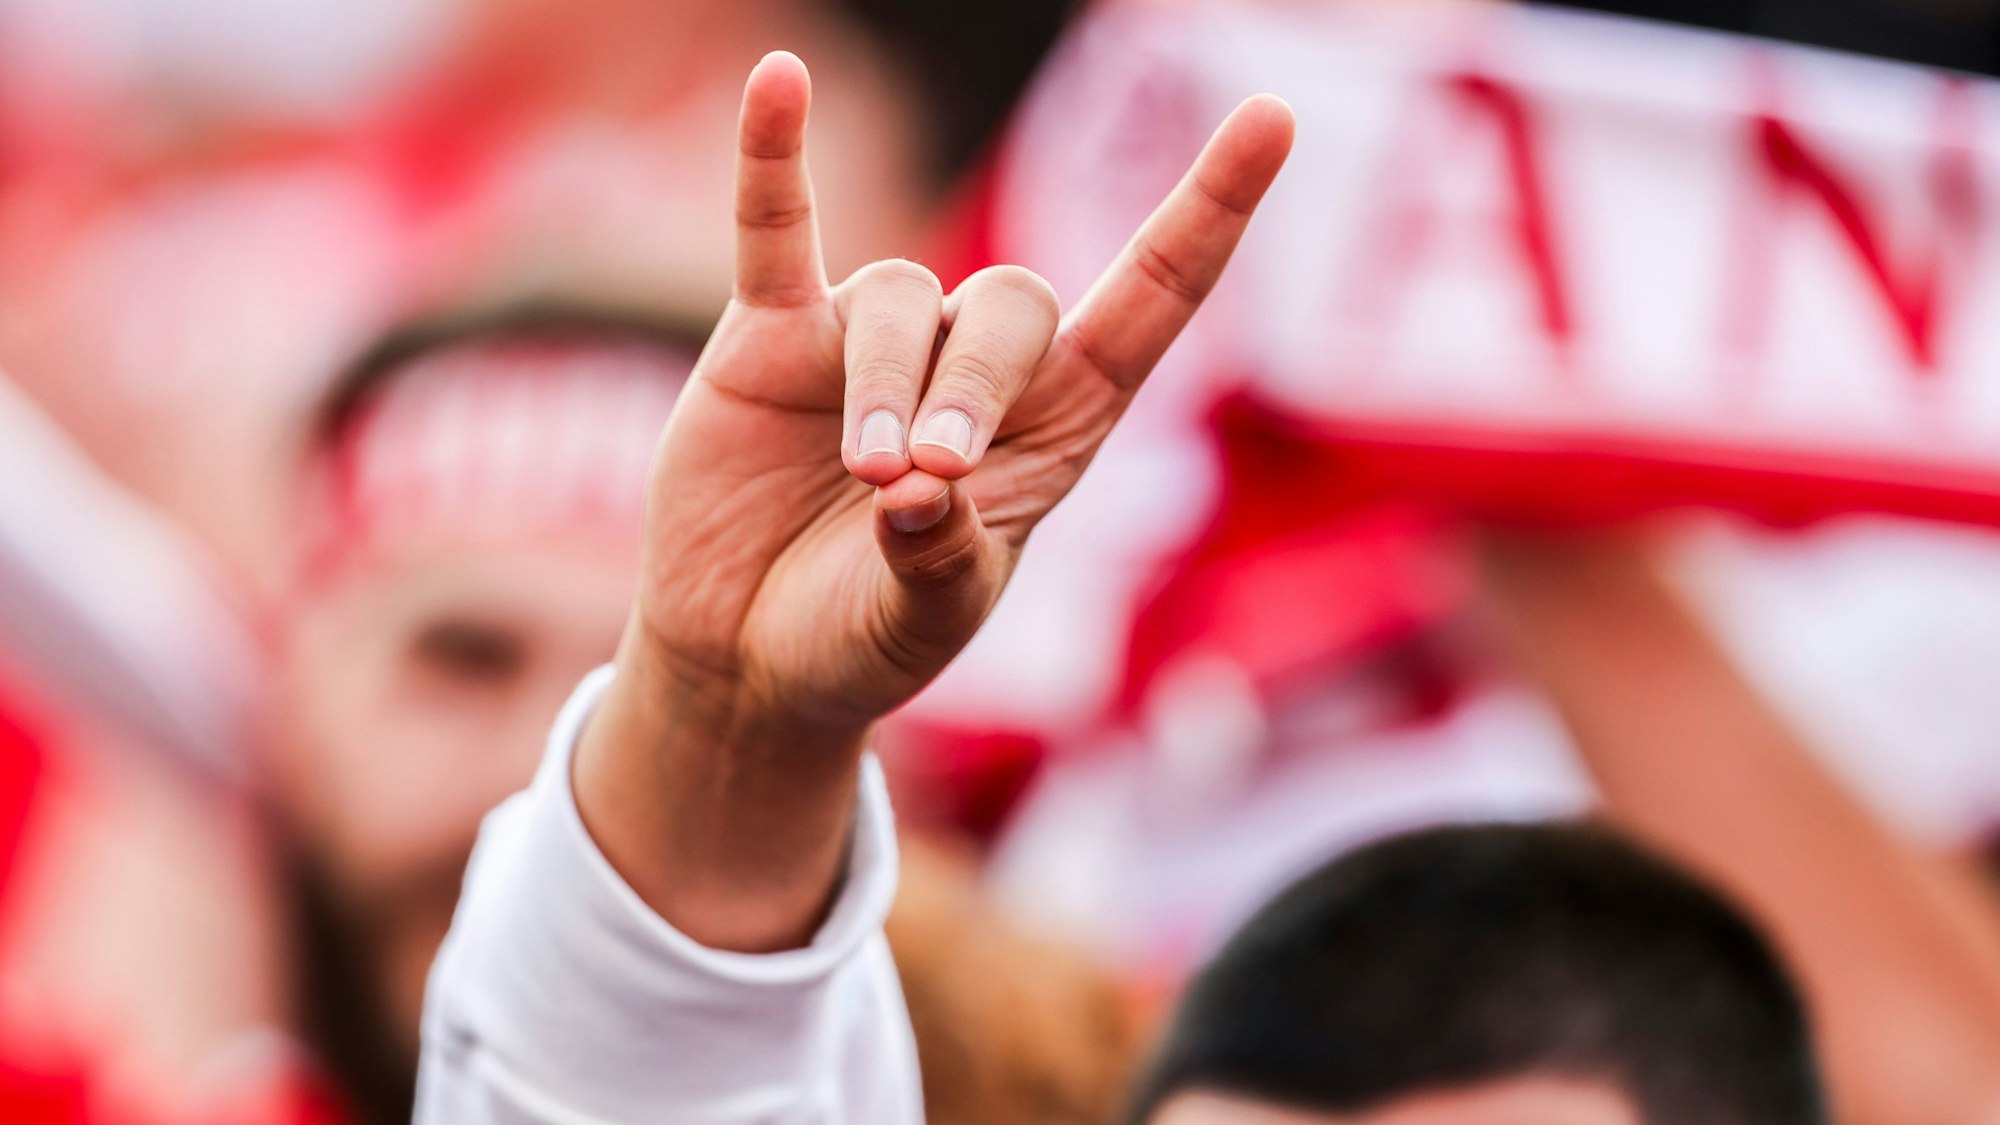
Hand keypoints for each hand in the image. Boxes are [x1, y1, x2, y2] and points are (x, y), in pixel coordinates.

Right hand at [581, 51, 1292, 949]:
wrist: (749, 661)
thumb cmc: (862, 642)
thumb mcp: (924, 625)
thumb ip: (937, 567)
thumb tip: (920, 494)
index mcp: (1057, 427)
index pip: (1151, 300)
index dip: (1211, 211)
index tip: (1272, 118)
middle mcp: (976, 366)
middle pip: (1014, 304)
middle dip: (976, 382)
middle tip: (928, 474)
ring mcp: (872, 340)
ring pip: (901, 298)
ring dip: (887, 382)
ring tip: (865, 475)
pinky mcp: (771, 334)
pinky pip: (777, 228)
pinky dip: (774, 159)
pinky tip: (778, 82)